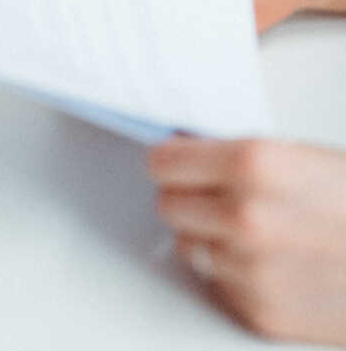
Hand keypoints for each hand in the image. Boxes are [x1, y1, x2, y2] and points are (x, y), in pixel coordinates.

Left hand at [150, 136, 345, 343]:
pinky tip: (271, 262)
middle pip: (168, 205)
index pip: (164, 162)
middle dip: (188, 198)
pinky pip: (219, 283)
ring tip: (254, 231)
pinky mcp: (258, 312)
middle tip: (214, 194)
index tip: (177, 162)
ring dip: (210, 237)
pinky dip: (234, 273)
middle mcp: (243, 217)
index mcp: (252, 165)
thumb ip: (238, 156)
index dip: (173, 161)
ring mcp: (248, 268)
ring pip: (190, 246)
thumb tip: (189, 153)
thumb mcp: (301, 157)